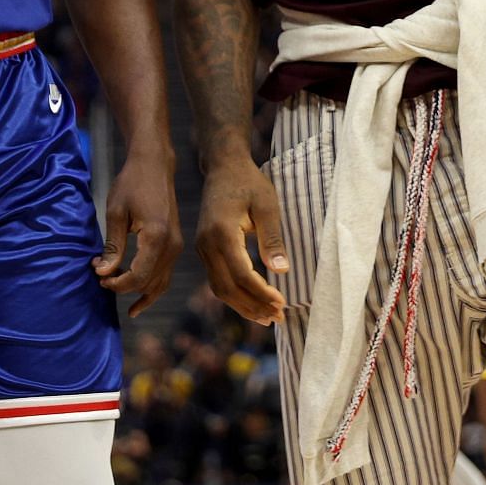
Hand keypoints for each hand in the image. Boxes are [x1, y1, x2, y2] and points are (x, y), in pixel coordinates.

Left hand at [93, 151, 182, 316]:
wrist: (154, 165)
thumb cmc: (132, 183)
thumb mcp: (116, 213)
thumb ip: (112, 245)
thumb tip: (102, 272)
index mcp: (157, 237)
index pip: (138, 276)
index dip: (117, 284)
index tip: (99, 277)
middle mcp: (172, 246)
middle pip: (148, 282)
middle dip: (123, 286)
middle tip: (101, 277)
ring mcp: (177, 246)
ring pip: (160, 283)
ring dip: (138, 291)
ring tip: (118, 295)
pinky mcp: (176, 244)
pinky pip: (166, 274)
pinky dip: (153, 287)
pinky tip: (140, 299)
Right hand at [194, 154, 287, 324]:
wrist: (223, 167)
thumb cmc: (249, 182)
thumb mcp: (267, 206)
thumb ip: (272, 239)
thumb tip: (281, 271)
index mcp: (222, 232)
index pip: (241, 274)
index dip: (261, 293)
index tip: (282, 303)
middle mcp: (207, 244)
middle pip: (227, 288)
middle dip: (252, 306)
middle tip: (277, 318)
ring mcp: (202, 247)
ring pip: (219, 288)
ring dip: (242, 306)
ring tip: (266, 317)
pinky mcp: (204, 248)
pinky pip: (217, 279)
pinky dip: (234, 295)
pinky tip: (252, 301)